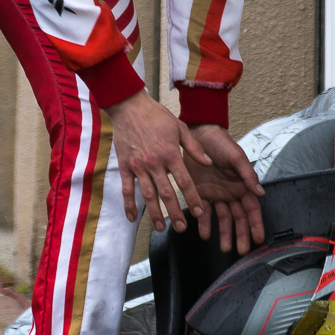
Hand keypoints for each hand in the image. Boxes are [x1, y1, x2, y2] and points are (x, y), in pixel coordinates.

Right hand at [104, 90, 211, 235]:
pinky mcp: (126, 166)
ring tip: (161, 228)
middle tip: (182, 228)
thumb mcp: (180, 127)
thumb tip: (208, 163)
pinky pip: (127, 189)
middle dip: (176, 213)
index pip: (185, 182)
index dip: (193, 198)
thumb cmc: (157, 116)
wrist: (130, 107)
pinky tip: (133, 218)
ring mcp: (139, 166)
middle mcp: (155, 163)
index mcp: (171, 153)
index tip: (199, 212)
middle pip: (167, 194)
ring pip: (148, 195)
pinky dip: (129, 205)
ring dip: (155, 213)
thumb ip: (194, 147)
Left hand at [183, 124, 266, 253]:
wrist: (197, 134)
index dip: (256, 224)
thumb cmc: (220, 143)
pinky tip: (203, 234)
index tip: (259, 239)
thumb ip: (247, 175)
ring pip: (223, 218)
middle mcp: (231, 192)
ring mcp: (216, 194)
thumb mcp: (236, 157)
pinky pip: (204, 212)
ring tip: (224, 248)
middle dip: (241, 235)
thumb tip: (260, 192)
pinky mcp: (201, 192)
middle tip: (242, 251)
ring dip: (224, 233)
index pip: (252, 209)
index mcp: (242, 185)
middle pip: (238, 218)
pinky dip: (204, 223)